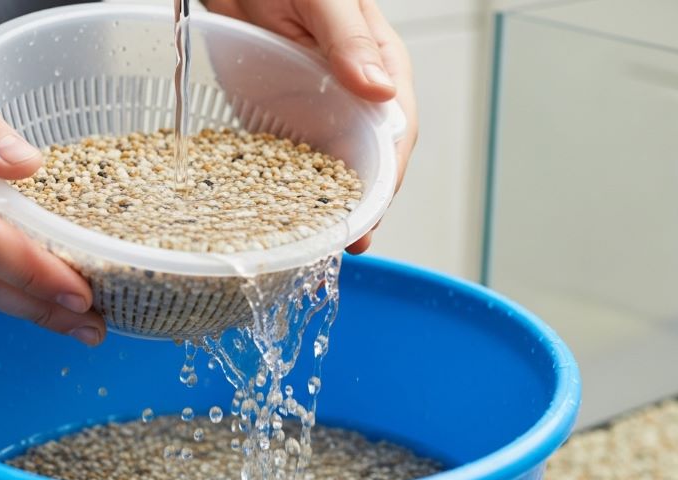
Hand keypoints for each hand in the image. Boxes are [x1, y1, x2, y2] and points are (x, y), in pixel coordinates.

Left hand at [204, 0, 417, 253]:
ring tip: (323, 241)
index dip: (388, 171)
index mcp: (378, 62)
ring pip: (333, 162)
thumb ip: (351, 40)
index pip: (396, 127)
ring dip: (330, 201)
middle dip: (364, 200)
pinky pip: (291, 154)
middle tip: (354, 239)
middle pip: (369, 155)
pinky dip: (289, 185)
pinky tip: (282, 212)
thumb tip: (381, 92)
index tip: (375, 205)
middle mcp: (352, 90)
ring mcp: (318, 104)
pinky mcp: (280, 112)